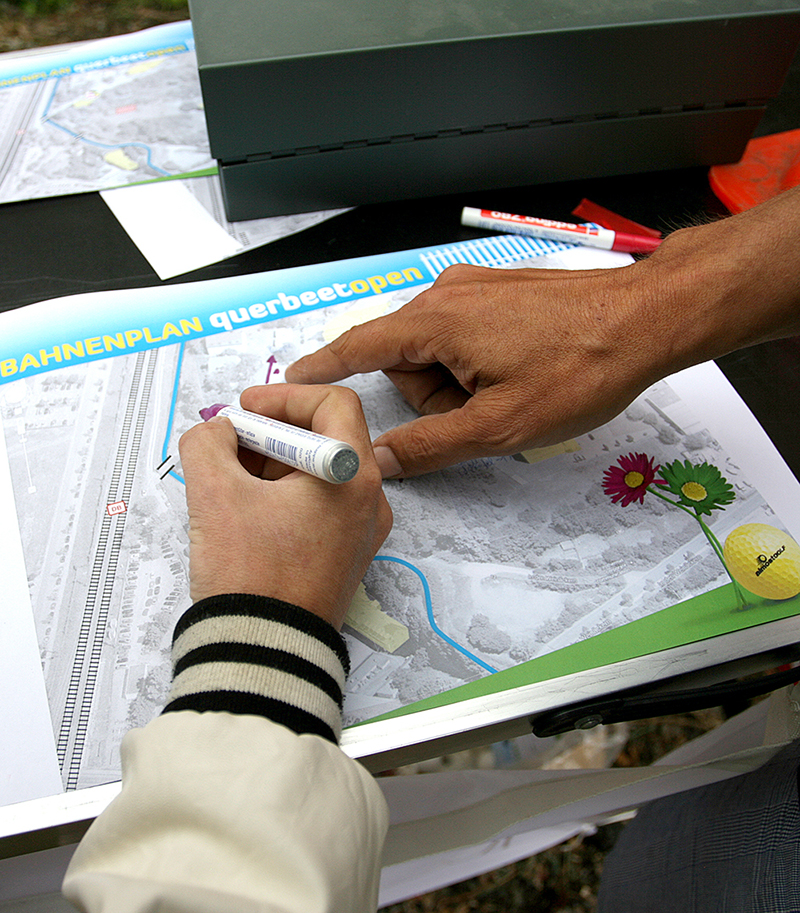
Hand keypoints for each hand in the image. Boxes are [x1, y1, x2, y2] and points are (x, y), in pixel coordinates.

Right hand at [179, 384, 392, 628]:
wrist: (266, 654)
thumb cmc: (249, 572)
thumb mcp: (214, 493)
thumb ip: (209, 442)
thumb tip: (220, 432)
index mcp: (353, 475)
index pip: (333, 404)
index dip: (284, 396)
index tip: (243, 410)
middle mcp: (370, 500)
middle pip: (327, 438)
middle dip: (271, 433)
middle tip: (228, 444)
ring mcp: (362, 532)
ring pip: (321, 474)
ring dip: (274, 464)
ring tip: (228, 480)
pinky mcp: (346, 557)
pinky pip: (320, 507)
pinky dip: (285, 496)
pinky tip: (245, 510)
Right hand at [286, 189, 799, 477]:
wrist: (647, 317)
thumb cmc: (579, 368)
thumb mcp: (500, 425)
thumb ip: (431, 445)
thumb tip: (379, 459)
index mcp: (436, 321)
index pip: (359, 345)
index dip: (323, 366)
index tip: (292, 379)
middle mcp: (447, 293)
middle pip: (403, 357)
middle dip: (430, 395)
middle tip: (480, 414)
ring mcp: (475, 287)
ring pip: (435, 348)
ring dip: (457, 382)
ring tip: (509, 393)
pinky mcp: (498, 291)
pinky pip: (462, 332)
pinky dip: (475, 362)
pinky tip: (517, 374)